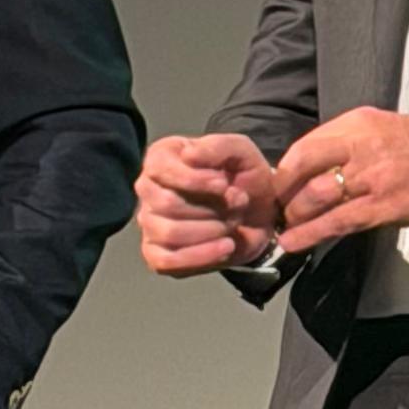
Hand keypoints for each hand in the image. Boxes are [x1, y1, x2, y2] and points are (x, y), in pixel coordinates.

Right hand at [135, 129, 283, 277]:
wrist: (260, 213)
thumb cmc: (244, 177)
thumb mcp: (241, 151)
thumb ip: (217, 147)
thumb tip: (188, 155)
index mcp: (161, 159)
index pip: (161, 170)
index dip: (195, 181)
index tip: (224, 184)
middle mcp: (148, 190)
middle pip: (167, 204)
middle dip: (211, 207)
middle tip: (239, 203)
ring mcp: (150, 224)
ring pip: (169, 233)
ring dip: (212, 230)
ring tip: (233, 223)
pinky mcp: (157, 254)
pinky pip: (166, 261)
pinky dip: (200, 256)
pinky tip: (225, 247)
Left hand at [270, 108, 408, 259]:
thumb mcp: (383, 127)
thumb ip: (348, 142)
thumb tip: (311, 166)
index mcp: (359, 123)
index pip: (306, 144)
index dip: (286, 169)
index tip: (279, 185)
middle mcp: (361, 145)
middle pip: (302, 167)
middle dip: (283, 192)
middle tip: (277, 208)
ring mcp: (372, 177)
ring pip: (316, 197)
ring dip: (294, 216)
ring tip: (288, 227)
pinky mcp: (384, 207)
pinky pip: (338, 221)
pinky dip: (310, 234)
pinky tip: (294, 243)